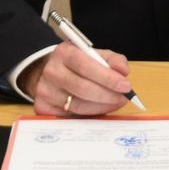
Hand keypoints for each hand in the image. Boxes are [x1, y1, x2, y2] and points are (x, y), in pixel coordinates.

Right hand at [18, 41, 132, 116]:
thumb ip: (112, 60)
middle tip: (123, 98)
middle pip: (82, 88)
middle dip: (107, 95)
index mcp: (64, 53)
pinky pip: (72, 116)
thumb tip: (124, 71)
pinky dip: (90, 114)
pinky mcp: (43, 108)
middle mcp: (51, 71)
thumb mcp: (94, 55)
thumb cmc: (77, 64)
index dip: (107, 77)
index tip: (126, 85)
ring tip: (115, 103)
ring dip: (102, 106)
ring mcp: (45, 91)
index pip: (86, 66)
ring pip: (78, 105)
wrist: (48, 73)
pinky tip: (100, 109)